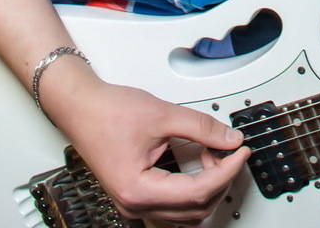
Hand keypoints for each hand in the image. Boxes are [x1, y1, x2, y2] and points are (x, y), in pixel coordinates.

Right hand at [43, 62, 250, 224]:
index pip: (197, 192)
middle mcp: (134, 204)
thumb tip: (229, 139)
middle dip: (219, 180)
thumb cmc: (107, 111)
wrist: (80, 105)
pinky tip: (198, 164)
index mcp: (138, 190)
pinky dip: (191, 189)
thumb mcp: (162, 114)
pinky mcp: (135, 195)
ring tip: (212, 154)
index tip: (240, 153)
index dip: (226, 171)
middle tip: (229, 151)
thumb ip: (201, 128)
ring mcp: (134, 203)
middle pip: (194, 209)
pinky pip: (172, 206)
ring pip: (185, 213)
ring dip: (206, 187)